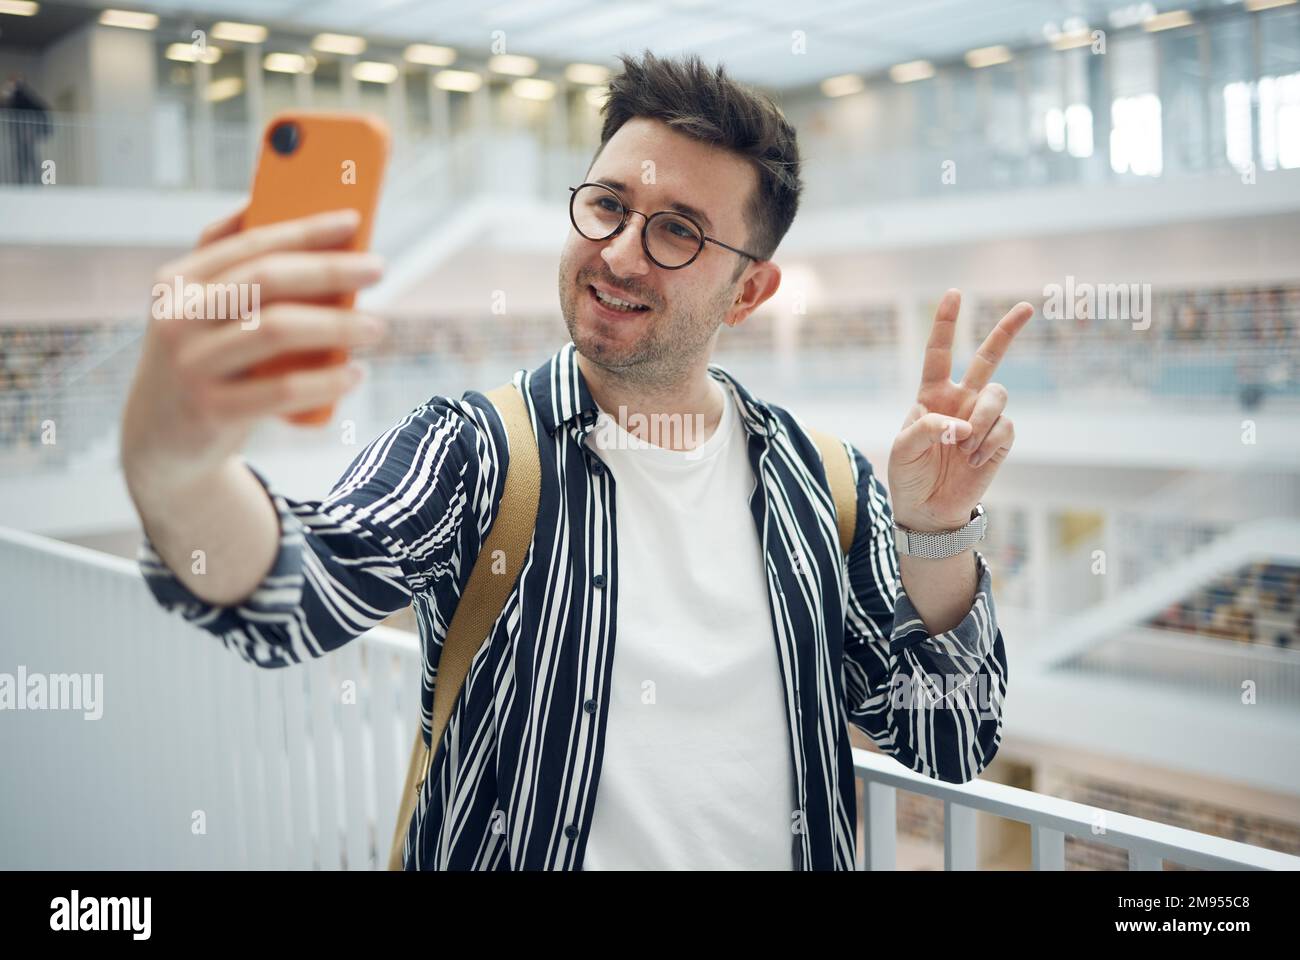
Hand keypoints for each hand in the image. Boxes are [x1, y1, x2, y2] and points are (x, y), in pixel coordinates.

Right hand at [120, 207, 386, 497]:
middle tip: (378, 269)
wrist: (162, 440)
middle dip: (329, 269)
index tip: (353, 220)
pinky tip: (354, 374)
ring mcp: (192, 365)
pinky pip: (282, 390)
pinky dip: (326, 381)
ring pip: (277, 330)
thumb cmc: (203, 362)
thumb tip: (291, 215)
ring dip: (337, 325)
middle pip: (267, 280)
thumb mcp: (201, 313)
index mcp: (178, 282)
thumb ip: (236, 269)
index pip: (250, 243)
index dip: (305, 230)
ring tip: (376, 327)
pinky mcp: (212, 410)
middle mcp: (178, 318)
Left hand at [887, 289, 1031, 531]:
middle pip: (987, 358)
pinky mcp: (999, 440)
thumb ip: (926, 428)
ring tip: (963, 446)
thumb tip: (961, 424)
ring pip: (998, 395)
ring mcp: (982, 418)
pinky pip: (1005, 426)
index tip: (954, 294)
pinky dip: (988, 442)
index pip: (939, 353)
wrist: (928, 510)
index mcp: (932, 395)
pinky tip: (973, 460)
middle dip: (1006, 332)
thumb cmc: (909, 474)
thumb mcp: (903, 448)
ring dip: (982, 418)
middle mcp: (961, 400)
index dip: (945, 324)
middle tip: (1025, 307)